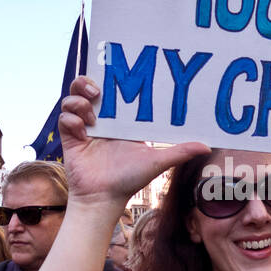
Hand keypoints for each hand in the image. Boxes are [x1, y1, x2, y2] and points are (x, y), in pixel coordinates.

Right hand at [58, 76, 209, 207]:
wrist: (103, 199)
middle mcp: (101, 120)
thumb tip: (207, 146)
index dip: (111, 78)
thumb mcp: (157, 161)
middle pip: (87, 88)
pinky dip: (70, 120)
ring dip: (78, 101)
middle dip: (88, 82)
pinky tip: (82, 131)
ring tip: (90, 114)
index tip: (116, 71)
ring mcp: (83, 127)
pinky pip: (63, 118)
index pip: (113, 90)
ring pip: (73, 98)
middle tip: (97, 89)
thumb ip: (179, 151)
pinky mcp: (70, 138)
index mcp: (120, 120)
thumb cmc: (130, 180)